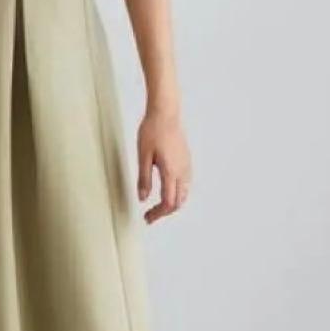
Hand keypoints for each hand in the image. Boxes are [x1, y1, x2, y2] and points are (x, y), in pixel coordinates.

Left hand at [137, 109, 191, 224]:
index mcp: (171, 171)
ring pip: (184, 194)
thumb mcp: (143, 156)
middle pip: (178, 202)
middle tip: (150, 215)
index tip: (147, 218)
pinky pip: (186, 184)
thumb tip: (142, 198)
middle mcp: (183, 171)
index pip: (167, 202)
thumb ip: (144, 179)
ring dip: (172, 204)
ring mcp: (187, 165)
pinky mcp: (187, 160)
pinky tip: (168, 191)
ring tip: (158, 206)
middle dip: (164, 212)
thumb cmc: (153, 130)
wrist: (165, 112)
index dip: (157, 214)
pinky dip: (178, 194)